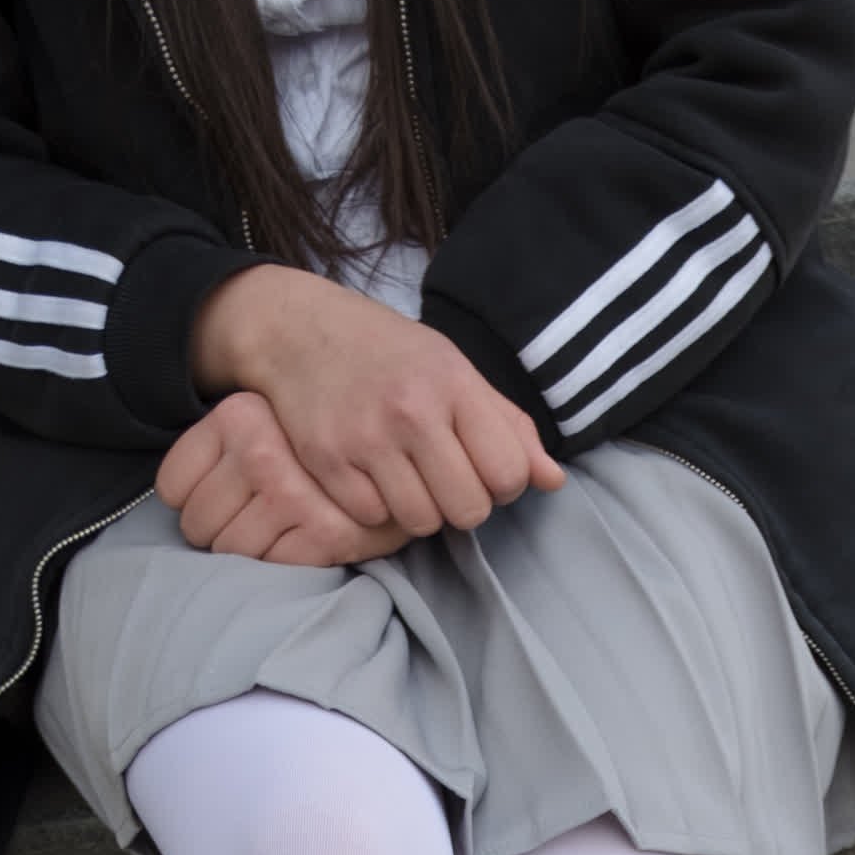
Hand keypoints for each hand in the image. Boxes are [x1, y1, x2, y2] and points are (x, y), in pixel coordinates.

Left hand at [156, 389, 415, 563]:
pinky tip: (300, 543)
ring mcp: (292, 494)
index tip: (219, 503)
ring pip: (231, 552)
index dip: (189, 505)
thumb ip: (220, 446)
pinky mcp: (325, 533)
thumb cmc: (319, 441)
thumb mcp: (262, 419)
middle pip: (196, 525)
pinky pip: (274, 566)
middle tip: (246, 525)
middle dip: (216, 536)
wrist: (405, 445)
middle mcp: (261, 452)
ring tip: (273, 535)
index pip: (172, 487)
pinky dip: (281, 564)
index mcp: (238, 416)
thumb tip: (175, 504)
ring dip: (246, 556)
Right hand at [188, 262, 566, 537]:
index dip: (503, 484)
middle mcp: (411, 410)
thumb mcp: (455, 372)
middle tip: (442, 477)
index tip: (482, 467)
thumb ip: (508, 426)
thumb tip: (554, 481)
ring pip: (422, 522)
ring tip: (406, 475)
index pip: (509, 474)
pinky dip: (375, 507)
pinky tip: (369, 475)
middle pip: (468, 510)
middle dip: (463, 504)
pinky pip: (373, 519)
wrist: (300, 331)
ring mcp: (365, 438)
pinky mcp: (327, 461)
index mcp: (454, 384)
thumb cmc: (391, 356)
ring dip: (420, 509)